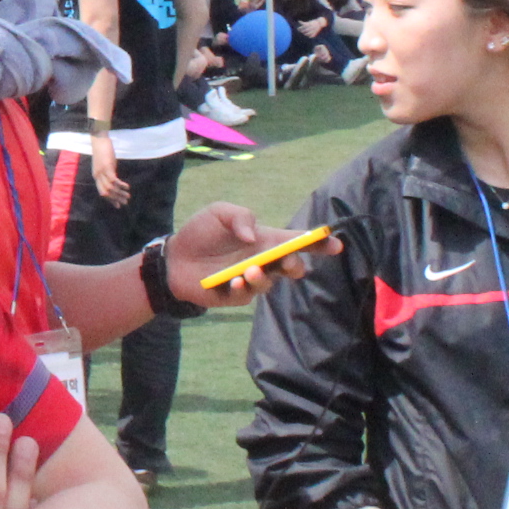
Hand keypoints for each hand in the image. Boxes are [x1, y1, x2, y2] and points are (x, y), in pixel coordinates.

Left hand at [91, 132, 125, 204]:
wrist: (99, 140)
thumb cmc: (103, 151)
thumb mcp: (106, 164)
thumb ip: (109, 172)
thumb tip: (114, 180)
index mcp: (96, 176)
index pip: (102, 192)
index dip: (110, 200)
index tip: (118, 205)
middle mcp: (97, 176)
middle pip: (106, 193)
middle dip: (116, 199)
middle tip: (125, 202)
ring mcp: (101, 172)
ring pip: (110, 188)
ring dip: (120, 193)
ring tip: (128, 196)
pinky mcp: (107, 167)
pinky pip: (113, 180)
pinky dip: (120, 185)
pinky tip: (127, 187)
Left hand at [160, 204, 337, 308]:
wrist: (174, 257)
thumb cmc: (201, 233)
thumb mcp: (219, 212)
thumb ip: (241, 216)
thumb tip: (254, 237)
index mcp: (266, 239)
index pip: (298, 242)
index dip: (319, 243)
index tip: (335, 243)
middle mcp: (263, 261)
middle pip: (292, 267)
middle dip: (296, 265)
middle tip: (289, 262)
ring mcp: (251, 280)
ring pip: (270, 283)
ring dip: (263, 276)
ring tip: (250, 270)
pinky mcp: (236, 295)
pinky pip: (247, 295)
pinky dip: (243, 287)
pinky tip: (234, 281)